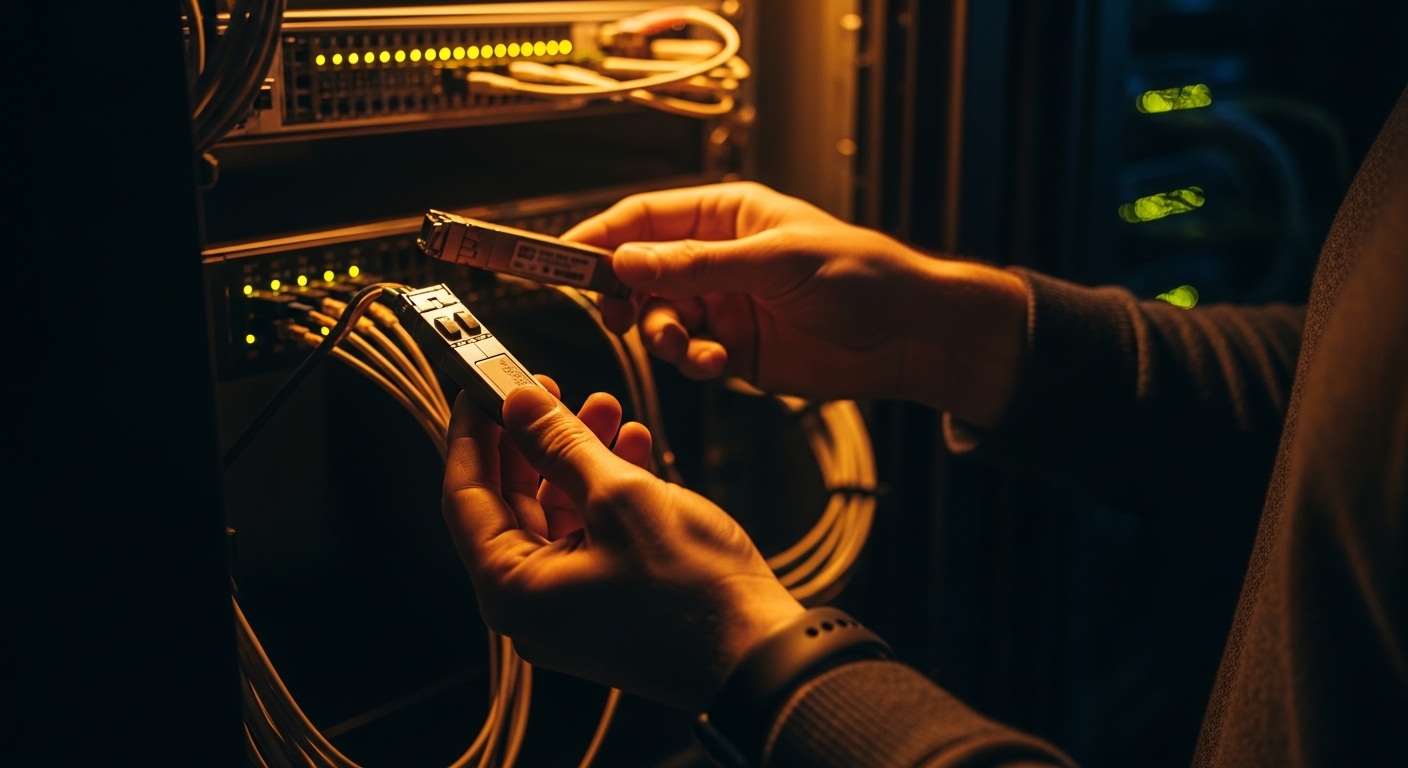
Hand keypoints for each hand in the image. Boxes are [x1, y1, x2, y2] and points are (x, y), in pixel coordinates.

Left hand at [442, 376, 803, 710]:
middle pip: (510, 502)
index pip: (464, 496)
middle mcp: (530, 604)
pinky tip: (632, 446)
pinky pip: (589, 533)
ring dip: (576, 456)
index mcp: (511, 590)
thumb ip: (560, 444)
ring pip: (555, 512)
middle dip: (532, 438)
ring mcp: (568, 606)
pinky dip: (605, 489)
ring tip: (606, 405)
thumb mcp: (619, 496)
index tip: (477, 384)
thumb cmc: (691, 591)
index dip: (470, 432)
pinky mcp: (606, 601)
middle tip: (546, 387)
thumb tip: (516, 403)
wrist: (760, 654)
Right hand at [563, 182, 1028, 426]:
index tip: (564, 261)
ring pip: (659, 319)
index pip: (644, 219)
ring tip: (693, 348)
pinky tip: (718, 364)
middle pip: (640, 273)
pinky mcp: (735, 350)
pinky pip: (689, 354)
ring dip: (665, 336)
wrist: (908, 336)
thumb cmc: (858, 274)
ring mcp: (723, 305)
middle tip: (621, 317)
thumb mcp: (773, 261)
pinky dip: (692, 362)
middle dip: (627, 298)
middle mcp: (716, 258)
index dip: (600, 238)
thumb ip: (696, 265)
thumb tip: (627, 261)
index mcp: (725, 215)